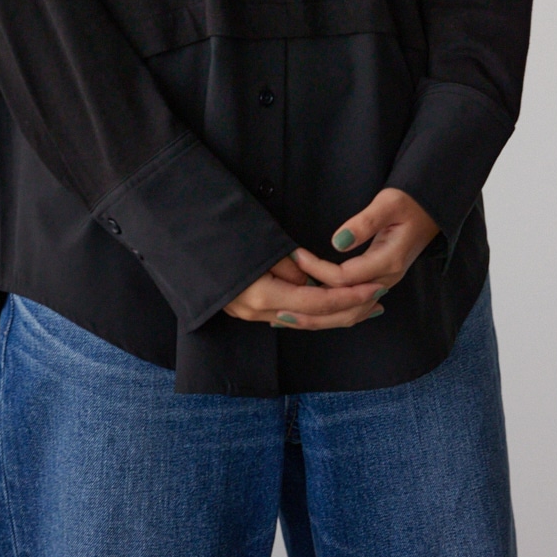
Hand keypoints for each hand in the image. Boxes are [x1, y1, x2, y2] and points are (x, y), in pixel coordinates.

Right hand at [223, 251, 387, 328]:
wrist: (179, 241)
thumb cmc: (221, 235)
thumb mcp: (261, 244)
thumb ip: (290, 266)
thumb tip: (311, 282)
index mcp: (262, 295)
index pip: (316, 304)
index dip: (347, 298)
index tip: (373, 289)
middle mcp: (257, 311)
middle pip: (314, 320)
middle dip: (349, 311)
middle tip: (378, 299)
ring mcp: (249, 313)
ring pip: (302, 321)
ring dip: (335, 315)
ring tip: (364, 306)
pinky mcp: (246, 308)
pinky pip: (288, 316)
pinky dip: (313, 313)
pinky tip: (329, 307)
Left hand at [282, 188, 441, 329]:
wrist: (432, 210)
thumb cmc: (409, 203)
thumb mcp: (388, 204)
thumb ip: (364, 223)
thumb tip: (338, 242)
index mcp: (388, 261)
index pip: (345, 277)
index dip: (317, 270)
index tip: (296, 256)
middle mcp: (386, 278)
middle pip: (346, 306)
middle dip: (313, 309)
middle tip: (281, 309)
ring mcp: (384, 283)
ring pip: (350, 312)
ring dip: (320, 318)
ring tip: (288, 319)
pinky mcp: (379, 282)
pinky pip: (354, 306)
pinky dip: (332, 312)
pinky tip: (311, 314)